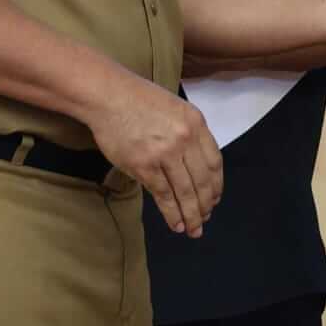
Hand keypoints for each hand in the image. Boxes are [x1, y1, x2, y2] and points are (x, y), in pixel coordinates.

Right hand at [86, 73, 221, 238]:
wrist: (108, 96)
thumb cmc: (138, 99)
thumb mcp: (175, 108)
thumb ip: (188, 133)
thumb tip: (193, 164)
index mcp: (196, 123)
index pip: (214, 162)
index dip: (216, 185)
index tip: (215, 198)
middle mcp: (185, 139)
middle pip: (202, 181)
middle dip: (205, 205)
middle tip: (205, 220)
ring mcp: (165, 153)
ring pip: (185, 192)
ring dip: (191, 215)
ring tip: (194, 229)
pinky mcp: (144, 165)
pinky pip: (163, 195)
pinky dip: (171, 212)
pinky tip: (176, 224)